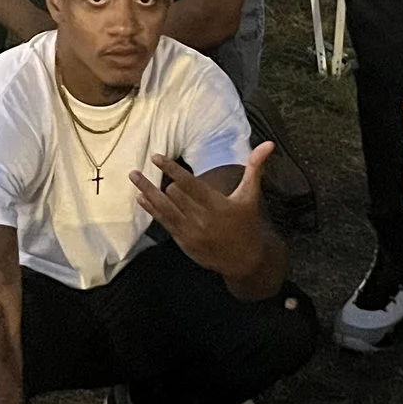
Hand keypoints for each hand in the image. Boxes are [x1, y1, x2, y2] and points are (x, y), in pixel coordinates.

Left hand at [134, 143, 273, 283]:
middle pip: (173, 195)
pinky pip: (164, 223)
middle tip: (144, 167)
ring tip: (133, 176)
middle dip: (161, 181)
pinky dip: (152, 209)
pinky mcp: (184, 242)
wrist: (246, 260)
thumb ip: (256, 167)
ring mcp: (190, 232)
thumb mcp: (251, 195)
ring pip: (163, 208)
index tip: (156, 157)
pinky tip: (142, 198)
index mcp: (217, 204)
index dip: (171, 169)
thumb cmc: (248, 223)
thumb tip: (268, 143)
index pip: (189, 183)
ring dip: (147, 191)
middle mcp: (201, 218)